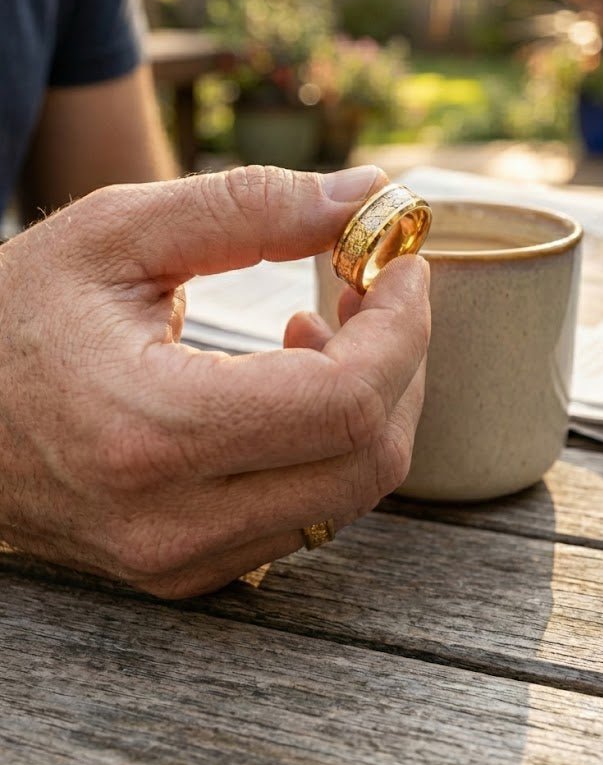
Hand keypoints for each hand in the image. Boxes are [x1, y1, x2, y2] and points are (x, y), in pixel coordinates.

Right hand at [0, 166, 429, 597]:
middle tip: (373, 291)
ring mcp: (180, 560)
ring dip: (368, 403)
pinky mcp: (186, 571)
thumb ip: (246, 207)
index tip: (400, 264)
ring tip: (317, 332)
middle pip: (368, 459)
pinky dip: (328, 447)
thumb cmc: (13, 319)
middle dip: (400, 362)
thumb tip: (363, 194)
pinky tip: (288, 388)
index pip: (345, 402)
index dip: (402, 326)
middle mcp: (171, 520)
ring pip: (349, 495)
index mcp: (150, 430)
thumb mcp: (114, 235)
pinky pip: (306, 516)